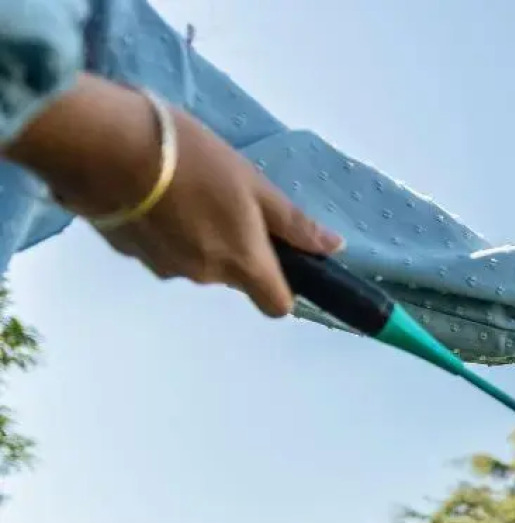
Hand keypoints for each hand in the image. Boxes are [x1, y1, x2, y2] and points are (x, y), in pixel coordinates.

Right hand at [7, 75, 341, 317]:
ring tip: (179, 186)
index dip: (282, 288)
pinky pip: (157, 247)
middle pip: (233, 274)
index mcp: (242, 263)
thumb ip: (292, 224)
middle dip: (232, 244)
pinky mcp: (127, 252)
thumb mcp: (254, 184)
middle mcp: (206, 276)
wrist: (103, 147)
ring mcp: (163, 267)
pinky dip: (159, 227)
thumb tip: (333, 249)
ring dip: (194, 233)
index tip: (277, 258)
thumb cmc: (193, 160)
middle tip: (221, 197)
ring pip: (193, 259)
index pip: (277, 305)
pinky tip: (147, 190)